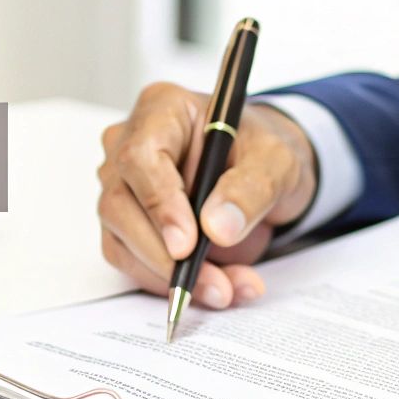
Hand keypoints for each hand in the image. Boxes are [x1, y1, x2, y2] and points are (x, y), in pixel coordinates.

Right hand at [96, 82, 318, 308]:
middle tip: (214, 284)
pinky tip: (214, 287)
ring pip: (121, 240)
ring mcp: (122, 185)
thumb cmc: (264, 154)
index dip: (160, 204)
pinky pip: (133, 262)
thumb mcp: (278, 162)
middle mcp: (129, 144)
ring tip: (227, 289)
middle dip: (165, 255)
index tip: (187, 245)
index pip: (140, 157)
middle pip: (120, 204)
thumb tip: (217, 227)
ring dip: (171, 277)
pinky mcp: (125, 224)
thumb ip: (252, 188)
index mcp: (162, 109)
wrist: (264, 176)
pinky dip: (170, 283)